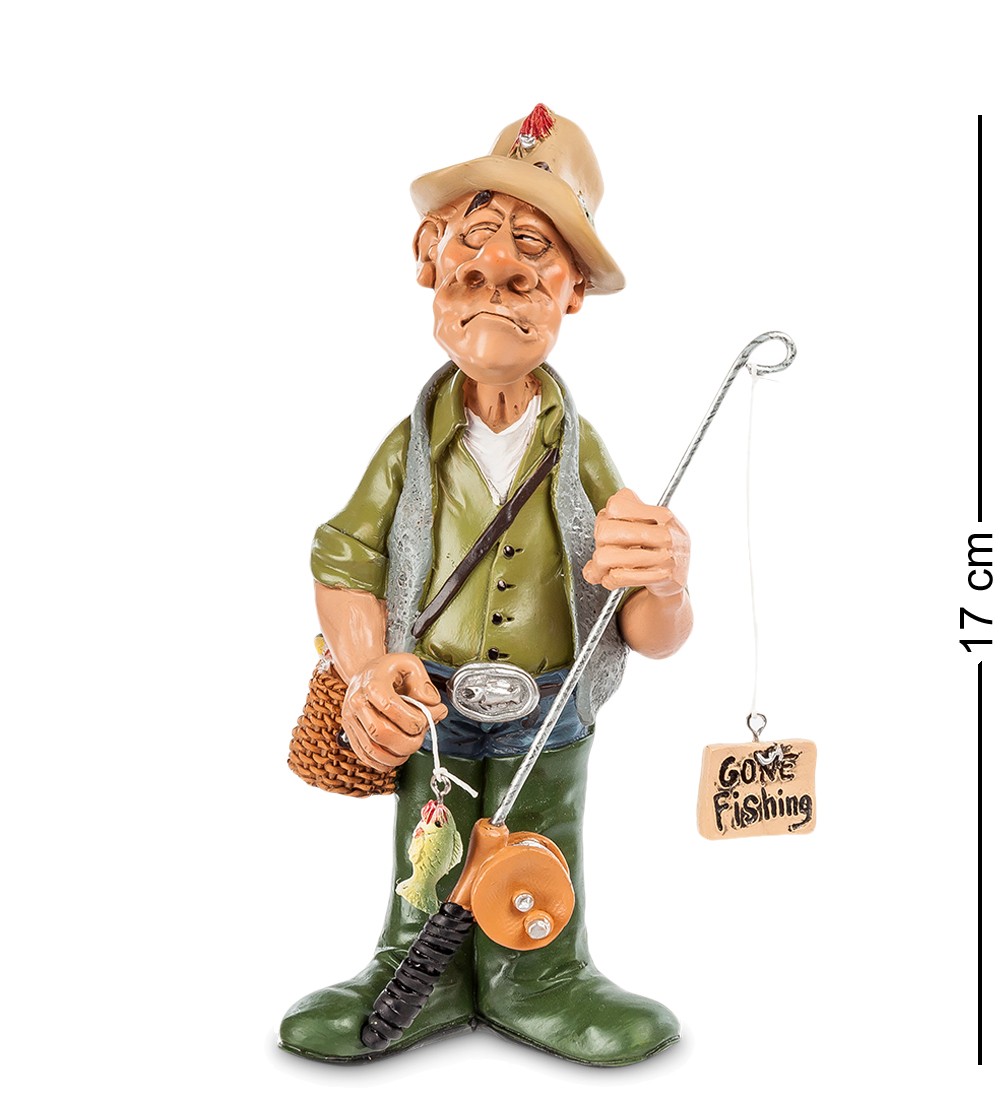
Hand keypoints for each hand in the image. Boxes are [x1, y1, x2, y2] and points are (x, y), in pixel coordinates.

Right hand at [341, 653, 447, 771]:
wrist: (366, 672)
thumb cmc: (389, 670)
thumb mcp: (411, 664)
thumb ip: (425, 685)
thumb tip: (434, 706)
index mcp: (372, 683)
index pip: (391, 707)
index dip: (413, 719)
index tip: (425, 720)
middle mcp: (357, 702)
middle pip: (380, 732)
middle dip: (407, 742)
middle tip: (420, 738)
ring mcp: (351, 719)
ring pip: (372, 749)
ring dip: (396, 756)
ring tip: (410, 749)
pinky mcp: (350, 732)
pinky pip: (364, 755)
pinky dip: (382, 763)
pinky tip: (396, 757)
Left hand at [582, 487, 689, 597]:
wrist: (678, 576)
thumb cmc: (658, 547)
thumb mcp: (645, 524)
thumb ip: (617, 519)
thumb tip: (600, 521)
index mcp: (660, 514)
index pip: (616, 506)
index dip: (605, 519)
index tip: (609, 528)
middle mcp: (665, 532)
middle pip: (606, 531)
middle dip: (598, 545)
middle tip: (602, 552)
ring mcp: (664, 556)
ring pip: (607, 556)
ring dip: (599, 567)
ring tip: (602, 570)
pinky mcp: (660, 577)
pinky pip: (618, 576)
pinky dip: (609, 580)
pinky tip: (613, 578)